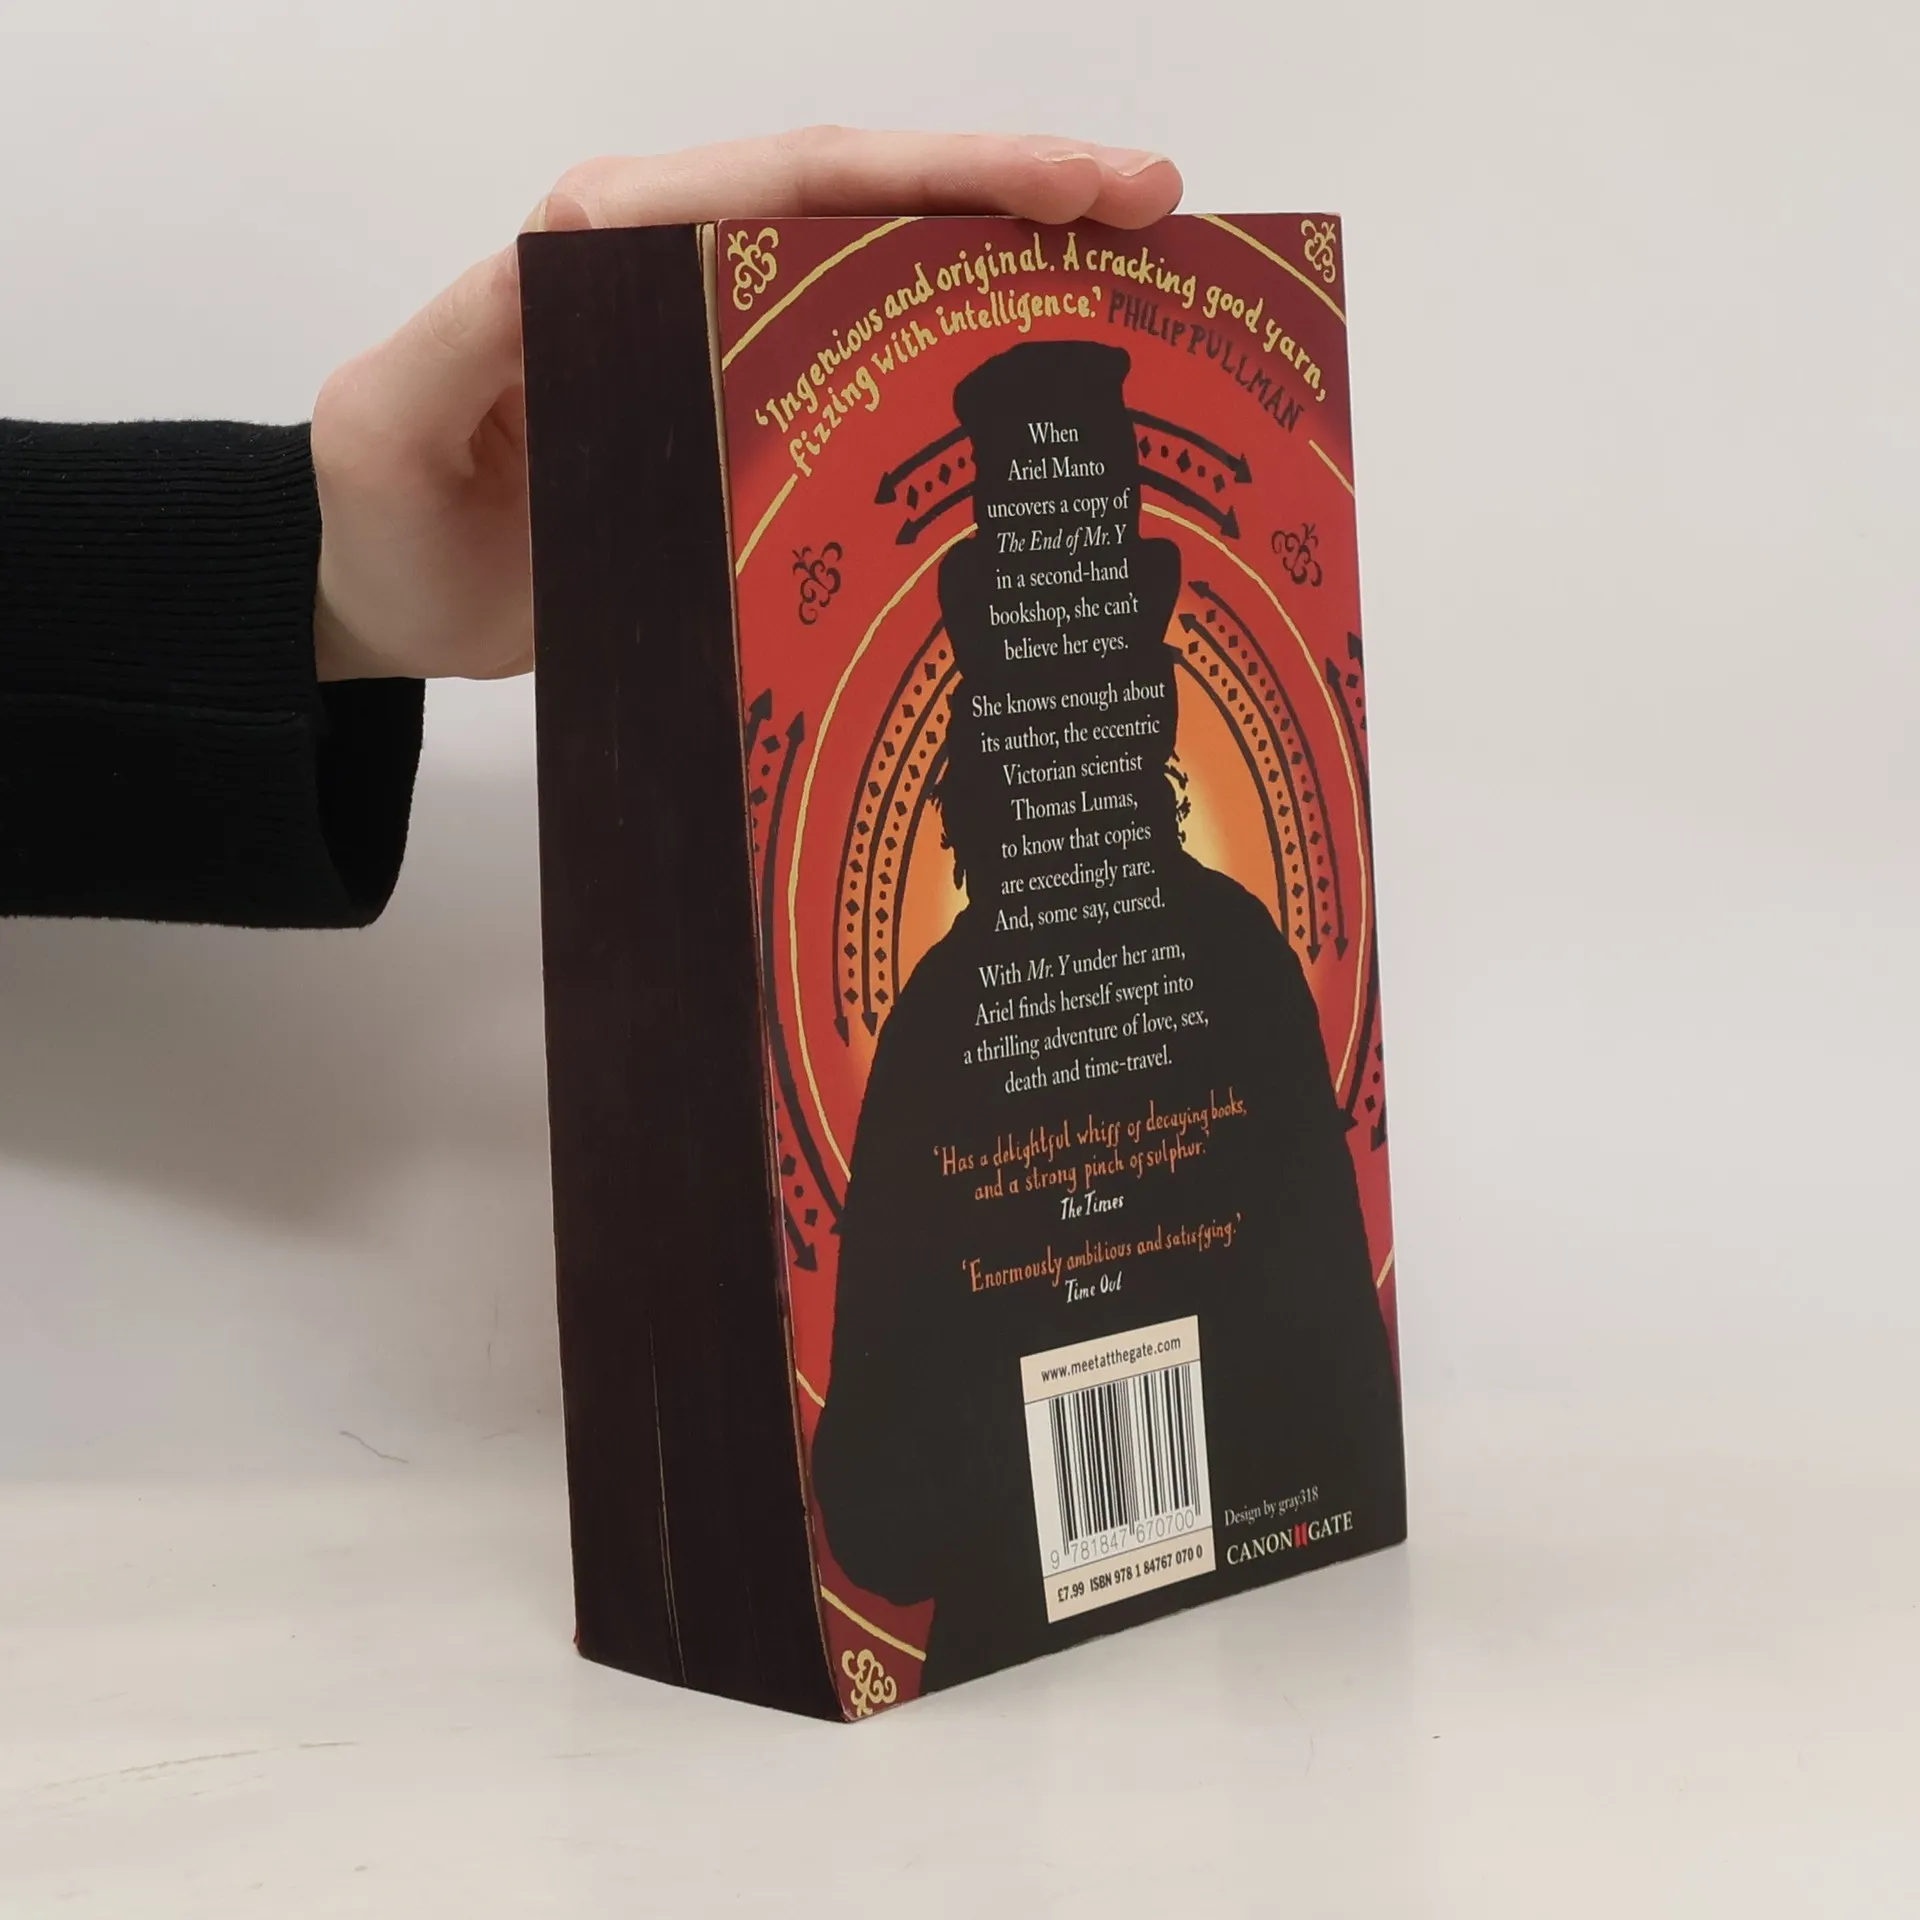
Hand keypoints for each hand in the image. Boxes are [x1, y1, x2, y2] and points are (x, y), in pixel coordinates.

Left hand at [310, 127, 1181, 682]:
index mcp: (603, 245)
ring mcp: (723, 331)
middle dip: (1013, 186)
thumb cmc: (384, 513)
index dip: (933, 175)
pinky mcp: (745, 399)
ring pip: (884, 259)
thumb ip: (469, 346)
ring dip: (1012, 251)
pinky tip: (1049, 361)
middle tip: (1153, 201)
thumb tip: (570, 267)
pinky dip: (961, 339)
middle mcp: (679, 264)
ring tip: (1143, 262)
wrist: (386, 583)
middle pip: (866, 196)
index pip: (788, 182)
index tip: (1065, 188)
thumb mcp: (396, 425)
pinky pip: (867, 347)